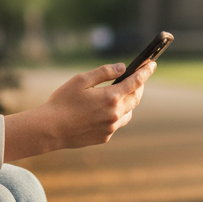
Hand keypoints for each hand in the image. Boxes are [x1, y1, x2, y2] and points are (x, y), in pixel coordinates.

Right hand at [3, 60, 155, 161]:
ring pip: (128, 112)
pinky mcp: (104, 137)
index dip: (145, 72)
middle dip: (139, 86)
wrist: (50, 129)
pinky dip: (116, 115)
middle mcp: (115, 114)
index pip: (136, 82)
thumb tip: (122, 67)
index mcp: (110, 97)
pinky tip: (106, 110)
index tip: (152, 64)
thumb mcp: (81, 80)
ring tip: (122, 94)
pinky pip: (116, 123)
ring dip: (128, 102)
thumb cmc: (63, 101)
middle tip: (138, 77)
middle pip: (135, 98)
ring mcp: (111, 128)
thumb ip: (104, 72)